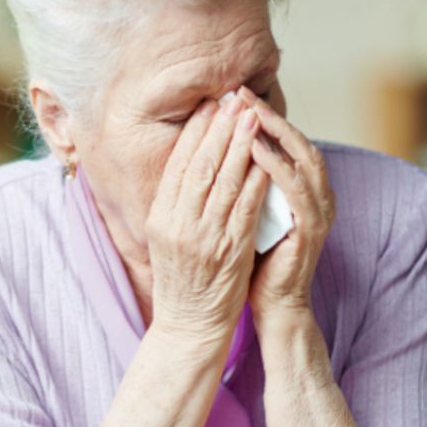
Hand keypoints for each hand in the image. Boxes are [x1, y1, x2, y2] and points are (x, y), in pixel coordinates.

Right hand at [146, 90, 272, 345]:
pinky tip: (266, 160)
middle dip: (220, 129)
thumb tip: (192, 162)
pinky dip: (256, 181)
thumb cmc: (182, 280)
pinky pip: (245, 208)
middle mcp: (178, 224)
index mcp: (160, 217)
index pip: (178, 165)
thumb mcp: (166, 237)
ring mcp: (204, 238)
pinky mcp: (230, 251)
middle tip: (235, 101)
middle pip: (200, 166)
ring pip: (224, 182)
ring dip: (241, 146)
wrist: (189, 325)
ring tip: (253, 118)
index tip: (210, 106)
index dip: (195, 132)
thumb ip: (177, 203)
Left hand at [237, 85, 336, 328]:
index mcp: (301, 189)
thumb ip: (244, 184)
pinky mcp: (312, 229)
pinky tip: (254, 149)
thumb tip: (216, 151)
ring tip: (247, 112)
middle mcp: (317, 194)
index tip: (231, 95)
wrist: (273, 305)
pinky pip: (297, 190)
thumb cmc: (256, 260)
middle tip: (241, 92)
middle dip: (268, 115)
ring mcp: (319, 210)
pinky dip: (276, 166)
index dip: (260, 117)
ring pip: (302, 158)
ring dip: (275, 132)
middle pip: (297, 140)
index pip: (283, 141)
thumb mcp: (248, 213)